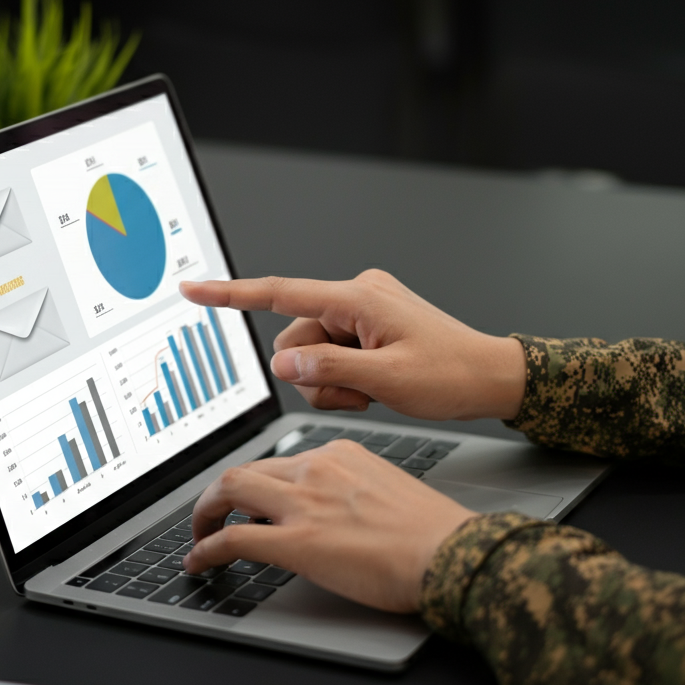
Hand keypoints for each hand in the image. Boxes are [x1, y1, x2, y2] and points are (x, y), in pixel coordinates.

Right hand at [180, 270, 525, 420]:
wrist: (490, 378)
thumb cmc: (452, 375)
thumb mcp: (386, 381)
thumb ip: (328, 370)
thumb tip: (283, 361)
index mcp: (358, 298)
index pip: (281, 294)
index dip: (231, 295)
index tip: (193, 289)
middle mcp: (357, 296)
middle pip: (296, 338)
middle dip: (315, 374)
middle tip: (358, 394)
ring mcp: (363, 311)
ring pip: (311, 353)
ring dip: (332, 382)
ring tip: (371, 392)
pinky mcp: (369, 327)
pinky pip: (333, 355)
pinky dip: (346, 379)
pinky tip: (375, 387)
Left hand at [184, 440, 475, 612]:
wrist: (451, 553)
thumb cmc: (431, 531)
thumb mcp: (386, 489)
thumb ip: (348, 492)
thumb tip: (323, 513)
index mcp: (339, 454)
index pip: (280, 462)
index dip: (256, 485)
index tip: (250, 503)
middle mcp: (316, 469)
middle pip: (245, 471)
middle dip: (219, 496)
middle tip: (211, 517)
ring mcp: (304, 503)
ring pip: (228, 491)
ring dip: (204, 514)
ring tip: (199, 536)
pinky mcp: (298, 542)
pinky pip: (233, 540)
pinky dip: (207, 550)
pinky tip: (201, 564)